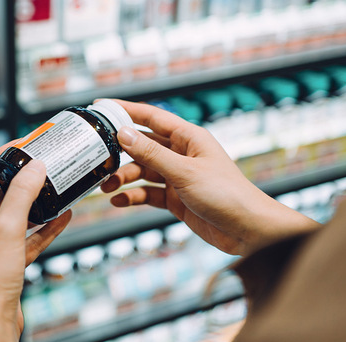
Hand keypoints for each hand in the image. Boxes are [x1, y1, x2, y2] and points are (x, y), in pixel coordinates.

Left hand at [0, 142, 71, 341]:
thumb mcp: (7, 229)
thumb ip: (22, 195)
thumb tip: (35, 167)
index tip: (19, 146)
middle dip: (21, 180)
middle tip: (41, 165)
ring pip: (15, 216)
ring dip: (35, 203)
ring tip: (56, 188)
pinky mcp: (7, 263)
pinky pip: (28, 238)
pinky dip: (44, 228)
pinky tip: (64, 217)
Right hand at [101, 100, 319, 255]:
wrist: (248, 230)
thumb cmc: (227, 194)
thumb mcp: (184, 172)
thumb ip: (152, 154)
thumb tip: (123, 134)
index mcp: (189, 138)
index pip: (152, 117)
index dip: (126, 111)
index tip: (101, 107)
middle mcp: (182, 154)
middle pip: (142, 146)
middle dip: (120, 153)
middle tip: (98, 160)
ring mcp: (178, 177)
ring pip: (143, 171)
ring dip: (124, 178)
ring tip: (106, 187)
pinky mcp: (176, 199)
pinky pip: (148, 193)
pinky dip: (133, 196)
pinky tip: (120, 201)